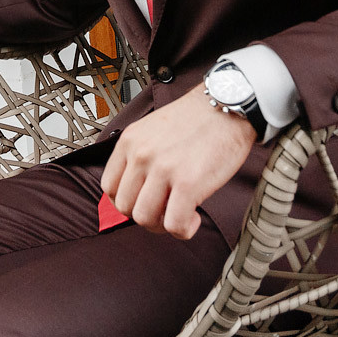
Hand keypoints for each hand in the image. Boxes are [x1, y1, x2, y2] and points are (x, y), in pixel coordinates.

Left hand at [100, 88, 255, 238]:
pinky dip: (183, 230)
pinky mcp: (188, 183)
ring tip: (180, 215)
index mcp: (130, 141)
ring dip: (163, 226)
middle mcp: (141, 155)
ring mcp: (163, 169)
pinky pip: (174, 224)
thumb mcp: (154, 129)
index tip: (144, 202)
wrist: (228, 105)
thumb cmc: (197, 119)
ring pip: (144, 219)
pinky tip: (194, 218)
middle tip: (165, 212)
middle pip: (124, 207)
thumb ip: (141, 155)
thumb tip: (139, 190)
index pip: (109, 186)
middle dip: (145, 216)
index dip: (126, 201)